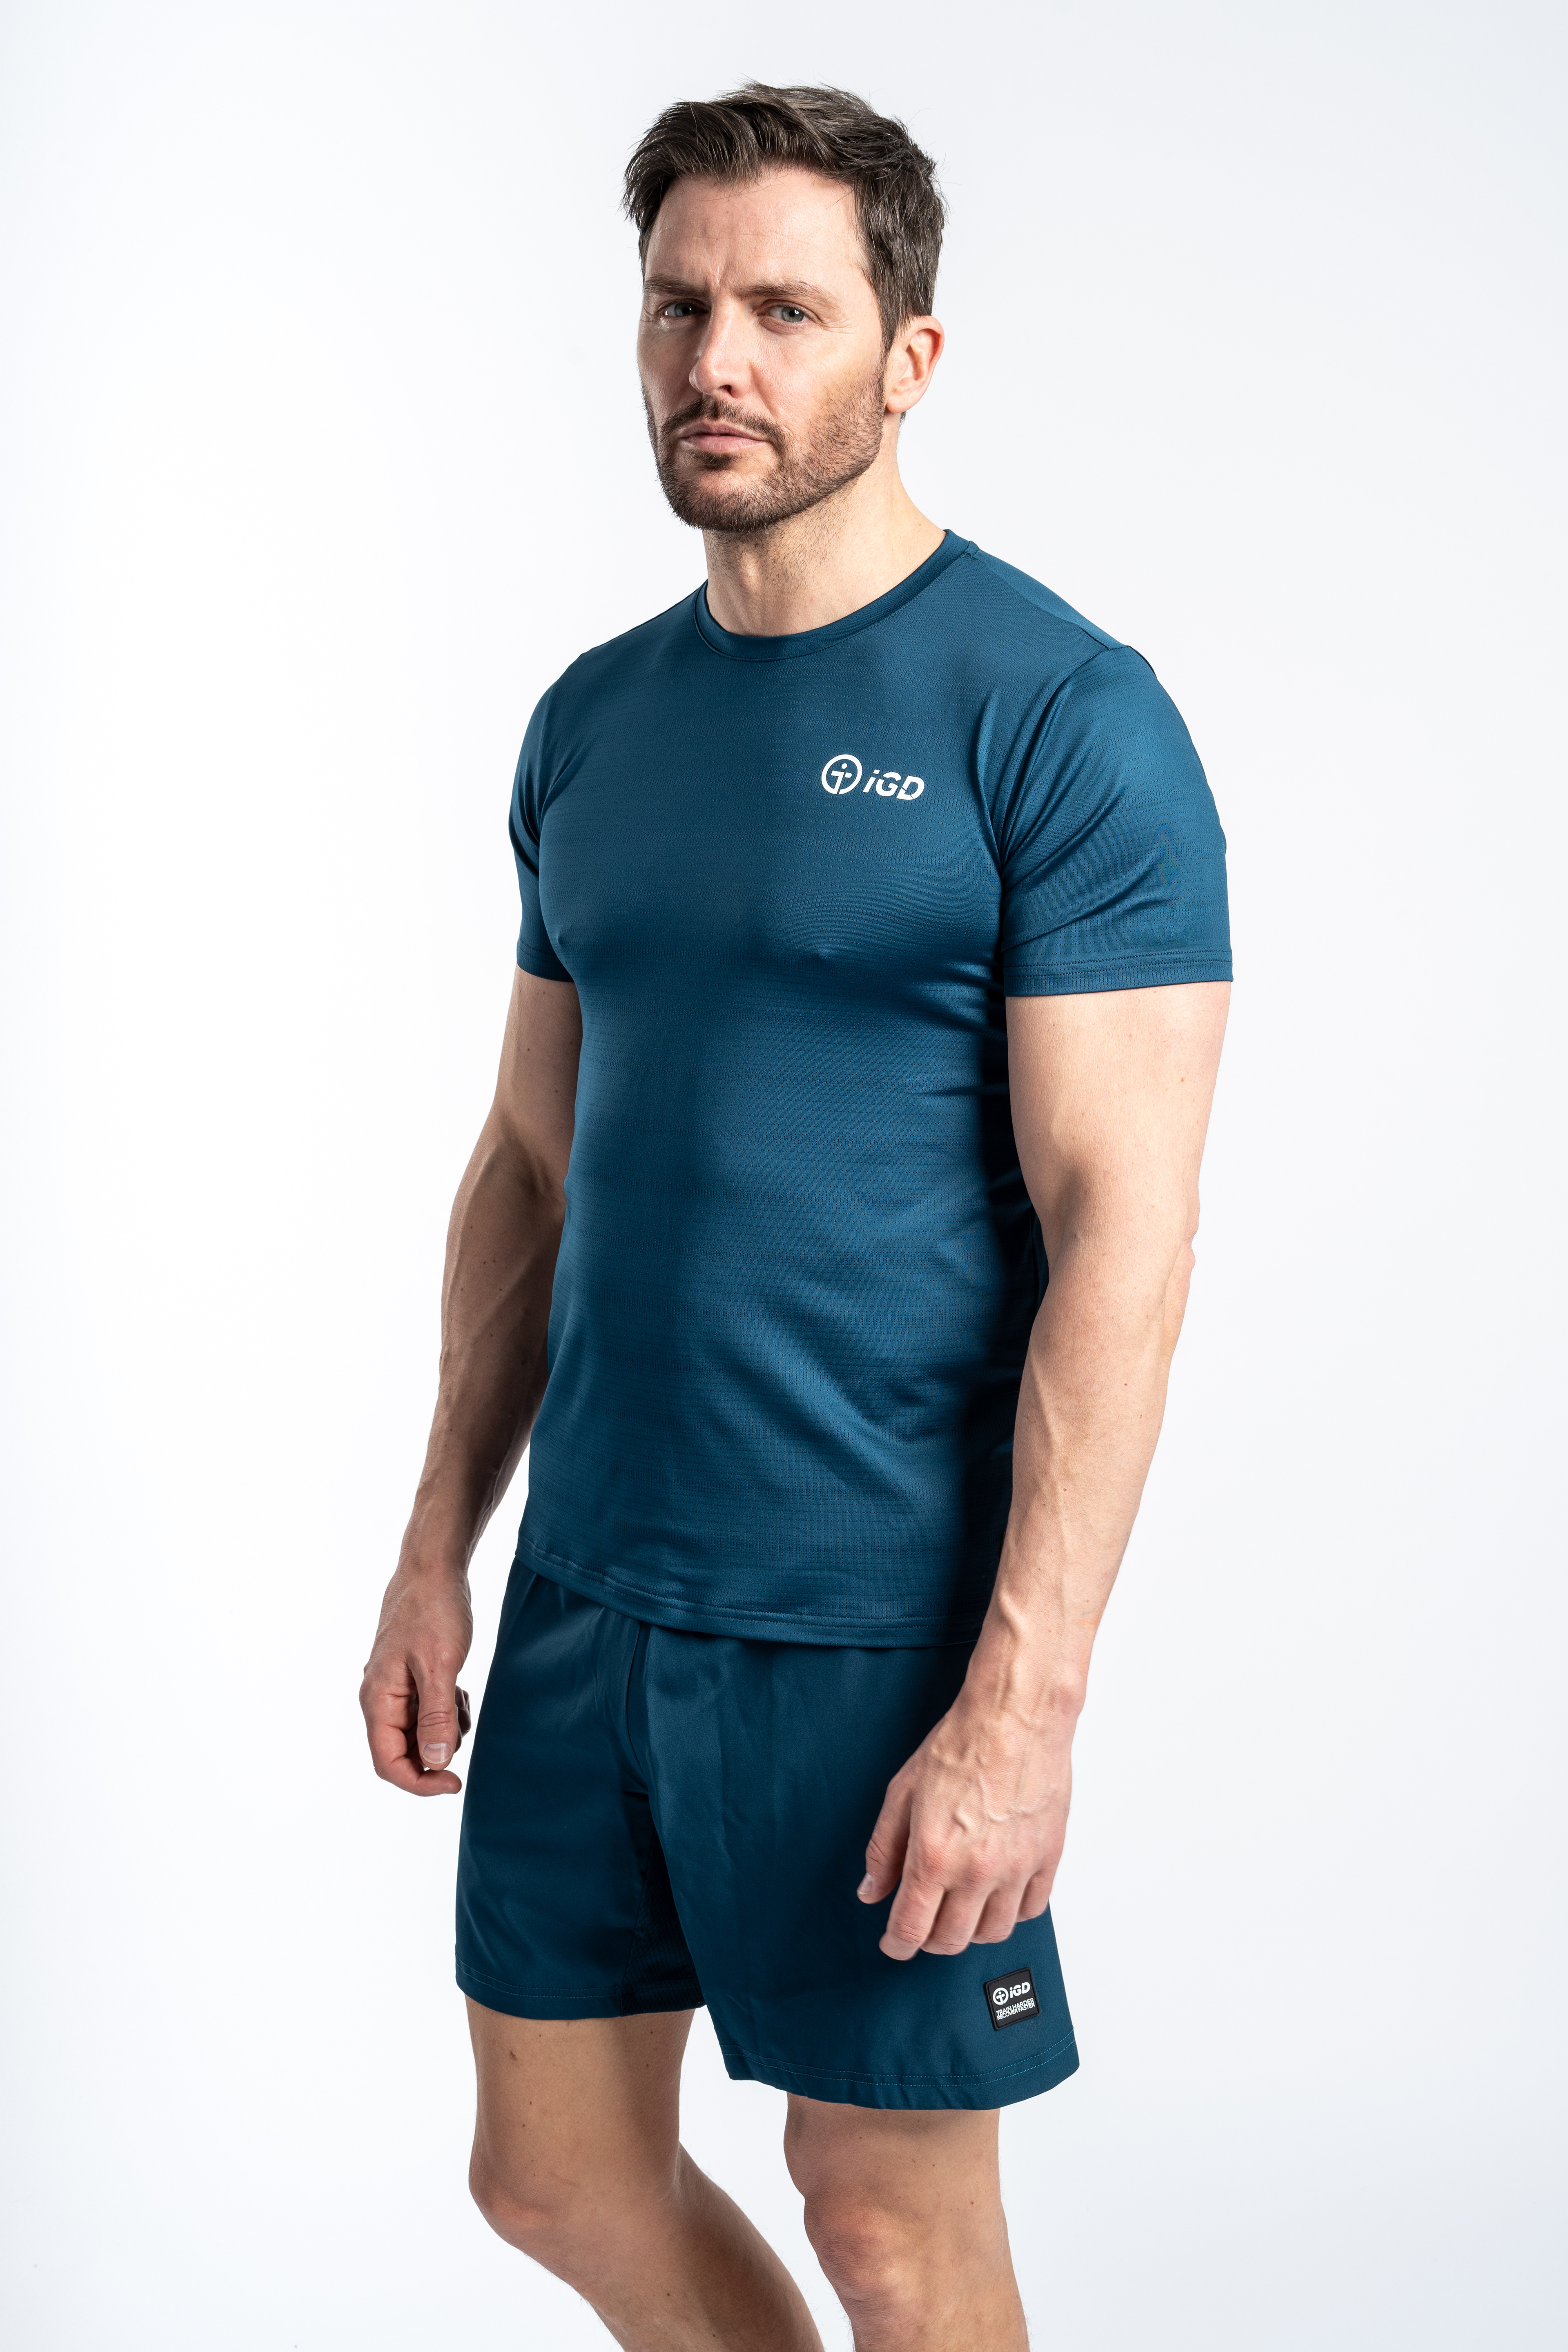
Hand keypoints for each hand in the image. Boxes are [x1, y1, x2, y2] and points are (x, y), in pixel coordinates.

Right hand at [360, 1564, 474, 1794]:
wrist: (433, 1569)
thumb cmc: (433, 1610)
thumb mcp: (440, 1665)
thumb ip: (436, 1716)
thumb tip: (435, 1763)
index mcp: (378, 1700)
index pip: (388, 1763)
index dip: (420, 1782)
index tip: (455, 1782)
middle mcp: (380, 1699)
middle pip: (402, 1753)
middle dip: (435, 1752)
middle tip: (463, 1723)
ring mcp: (394, 1689)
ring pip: (417, 1734)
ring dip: (444, 1729)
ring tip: (461, 1698)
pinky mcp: (410, 1678)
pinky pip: (426, 1713)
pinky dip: (446, 1711)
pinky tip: (459, 1688)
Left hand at [858, 1692, 1073, 1959]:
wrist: (1014, 1717)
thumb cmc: (960, 1746)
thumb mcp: (902, 1793)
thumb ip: (884, 1849)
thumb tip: (872, 1891)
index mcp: (934, 1856)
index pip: (911, 1929)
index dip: (897, 1945)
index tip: (893, 1944)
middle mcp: (977, 1871)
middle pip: (952, 1940)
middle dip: (929, 1940)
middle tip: (923, 1924)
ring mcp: (1016, 1868)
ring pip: (993, 1932)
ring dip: (971, 1930)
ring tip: (960, 1909)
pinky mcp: (1047, 1857)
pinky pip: (1031, 1909)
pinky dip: (1011, 1911)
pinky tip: (996, 1894)